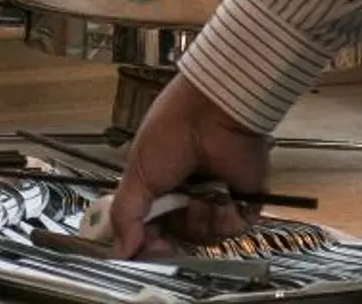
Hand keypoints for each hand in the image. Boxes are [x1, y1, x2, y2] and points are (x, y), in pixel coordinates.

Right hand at [111, 75, 272, 257]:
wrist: (211, 112)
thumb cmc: (172, 128)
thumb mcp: (138, 173)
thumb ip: (125, 215)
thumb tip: (120, 250)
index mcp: (159, 190)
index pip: (150, 231)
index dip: (146, 245)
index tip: (140, 250)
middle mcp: (186, 198)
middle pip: (178, 241)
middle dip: (173, 237)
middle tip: (168, 229)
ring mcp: (214, 201)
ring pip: (205, 237)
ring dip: (199, 218)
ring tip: (196, 192)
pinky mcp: (242, 201)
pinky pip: (233, 229)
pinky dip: (226, 216)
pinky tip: (219, 195)